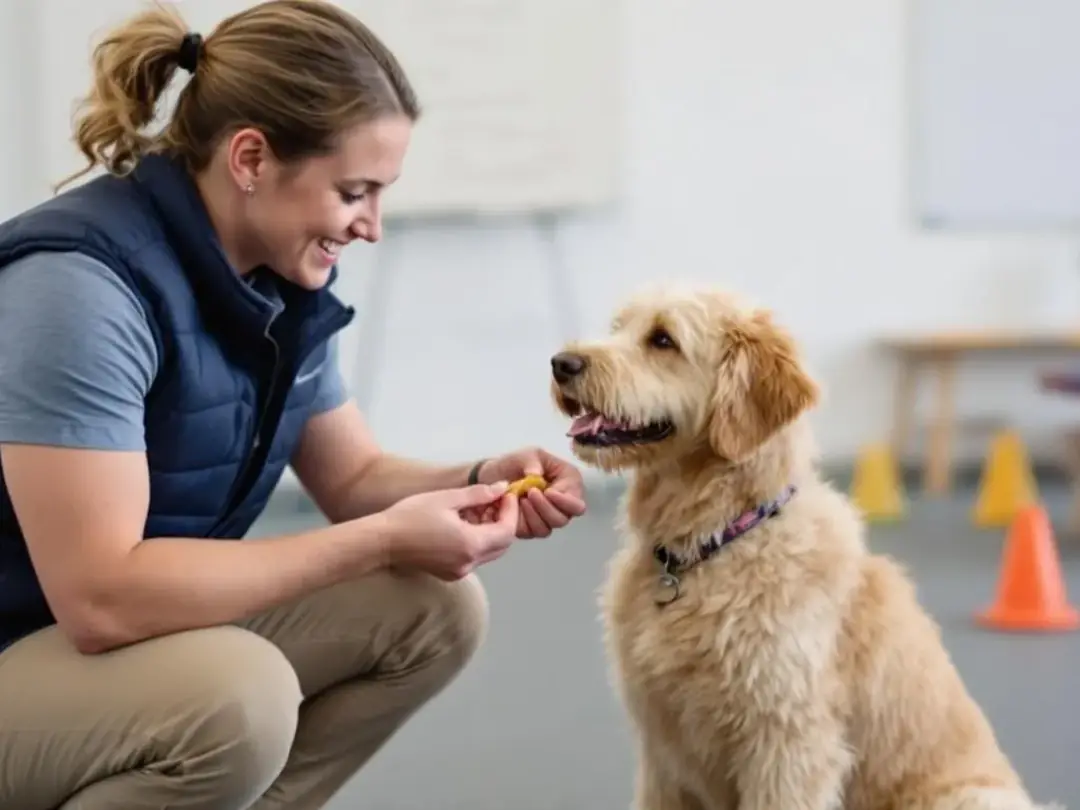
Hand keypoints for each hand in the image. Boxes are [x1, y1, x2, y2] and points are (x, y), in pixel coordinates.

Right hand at [381, 482, 519, 580]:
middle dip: (504, 522)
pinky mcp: (450, 573)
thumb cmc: (411, 516)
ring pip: (490, 552)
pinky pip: (474, 557)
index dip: (511, 511)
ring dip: (491, 532)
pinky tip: (465, 524)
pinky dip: (477, 541)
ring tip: (478, 510)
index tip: (506, 495)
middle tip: (495, 501)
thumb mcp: (447, 498)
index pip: (507, 531)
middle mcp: (469, 562)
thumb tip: (501, 488)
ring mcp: (460, 571)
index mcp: (471, 544)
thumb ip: (478, 494)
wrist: (383, 541)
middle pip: (502, 545)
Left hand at [468, 447, 586, 538]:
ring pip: (547, 528)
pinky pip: (532, 532)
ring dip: (533, 515)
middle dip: (546, 508)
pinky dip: (523, 521)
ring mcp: (547, 518)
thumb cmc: (516, 463)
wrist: (494, 475)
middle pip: (563, 519)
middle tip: (531, 493)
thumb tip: (535, 474)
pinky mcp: (531, 528)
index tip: (547, 491)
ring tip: (522, 499)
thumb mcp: (528, 454)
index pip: (577, 504)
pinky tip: (516, 507)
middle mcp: (562, 504)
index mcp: (569, 484)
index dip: (565, 501)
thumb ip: (533, 461)